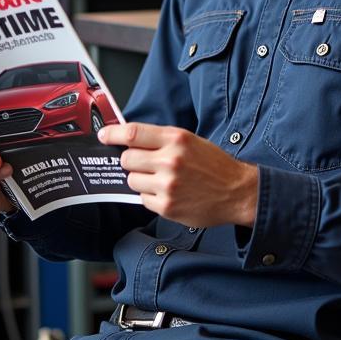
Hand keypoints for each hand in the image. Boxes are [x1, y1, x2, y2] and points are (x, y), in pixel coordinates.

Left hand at [97, 122, 257, 227]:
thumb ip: (161, 140)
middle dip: (131, 160)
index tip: (103, 136)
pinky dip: (151, 196)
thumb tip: (129, 140)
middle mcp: (170, 160)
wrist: (236, 191)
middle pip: (127, 159)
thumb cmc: (213, 164)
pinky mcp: (167, 206)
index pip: (133, 133)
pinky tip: (168, 193)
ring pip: (132, 180)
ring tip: (161, 179)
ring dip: (141, 179)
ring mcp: (167, 185)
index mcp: (176, 139)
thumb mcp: (190, 141)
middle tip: (144, 163)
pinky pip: (143, 198)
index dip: (113, 134)